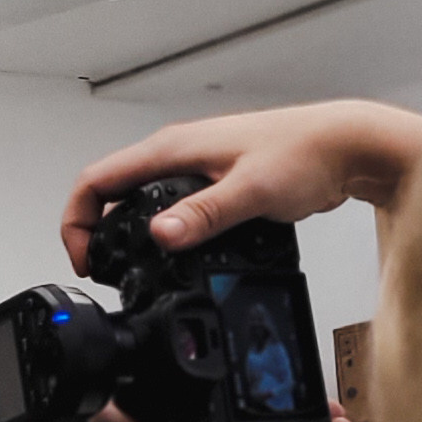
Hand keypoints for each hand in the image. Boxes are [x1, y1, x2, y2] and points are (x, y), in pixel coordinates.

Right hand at [60, 102, 421, 269]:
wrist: (345, 147)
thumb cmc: (304, 153)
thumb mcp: (249, 191)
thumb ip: (202, 215)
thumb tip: (159, 235)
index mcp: (172, 149)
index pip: (97, 180)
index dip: (77, 221)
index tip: (86, 260)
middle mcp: (177, 154)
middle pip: (110, 191)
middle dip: (95, 232)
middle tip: (103, 274)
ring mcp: (194, 168)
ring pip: (139, 200)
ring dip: (125, 234)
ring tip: (128, 270)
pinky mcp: (212, 183)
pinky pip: (169, 207)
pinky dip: (158, 233)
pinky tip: (172, 256)